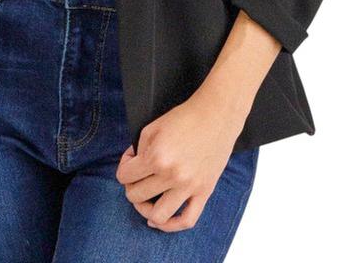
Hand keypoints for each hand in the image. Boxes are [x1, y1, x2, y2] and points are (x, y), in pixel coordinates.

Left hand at [115, 92, 247, 231]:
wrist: (216, 115)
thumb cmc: (185, 117)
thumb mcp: (152, 127)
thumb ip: (138, 149)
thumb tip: (133, 165)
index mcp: (156, 157)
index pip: (124, 176)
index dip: (124, 166)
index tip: (132, 159)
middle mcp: (171, 176)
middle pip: (136, 196)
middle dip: (131, 186)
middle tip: (137, 177)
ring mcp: (189, 187)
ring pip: (158, 216)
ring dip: (145, 210)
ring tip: (146, 199)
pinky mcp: (204, 192)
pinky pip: (187, 220)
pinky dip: (171, 226)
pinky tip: (161, 220)